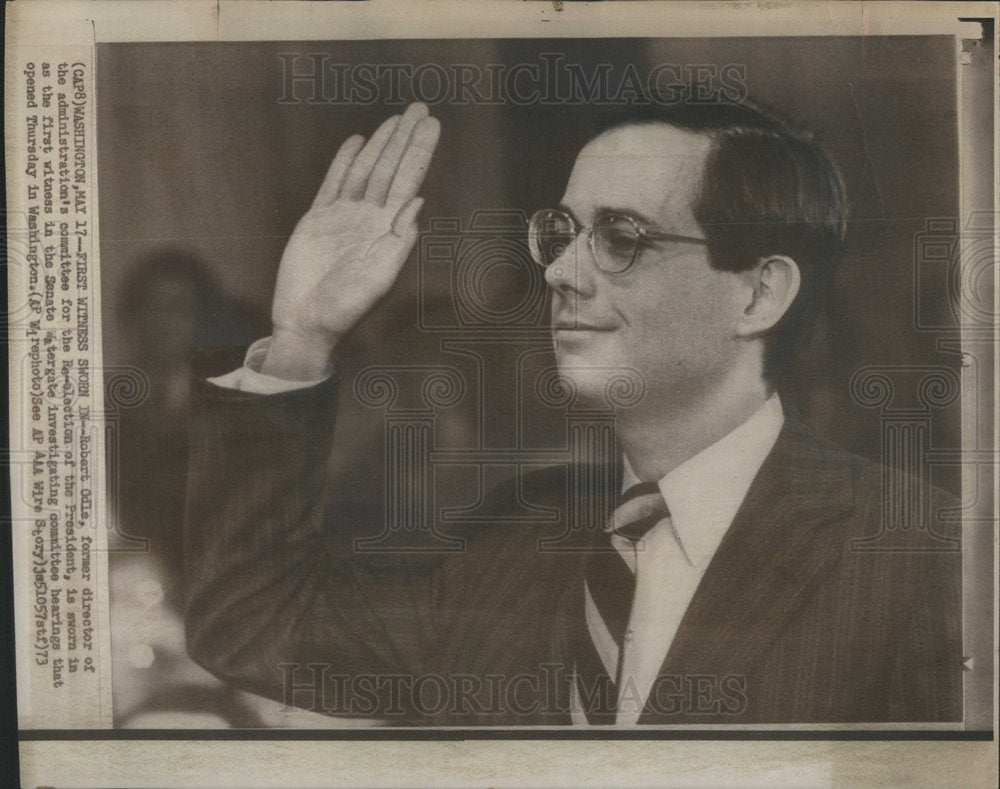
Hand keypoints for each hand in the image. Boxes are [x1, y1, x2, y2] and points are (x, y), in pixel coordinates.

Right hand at [263, 103, 440, 379]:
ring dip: (380, 145)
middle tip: (420, 107)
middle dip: (404, 139)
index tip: (432, 126)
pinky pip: (333, 183)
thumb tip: (417, 202)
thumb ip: (399, 243)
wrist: (306, 323)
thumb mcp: (379, 280)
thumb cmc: (345, 310)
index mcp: (387, 231)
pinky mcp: (317, 220)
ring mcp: (343, 217)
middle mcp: (369, 220)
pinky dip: (345, 162)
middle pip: (390, 169)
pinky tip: (357, 143)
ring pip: (365, 171)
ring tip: (395, 119)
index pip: (408, 182)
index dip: (419, 153)